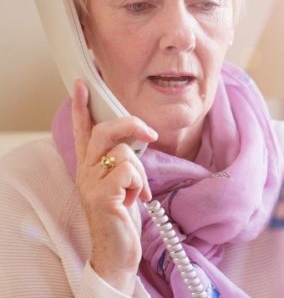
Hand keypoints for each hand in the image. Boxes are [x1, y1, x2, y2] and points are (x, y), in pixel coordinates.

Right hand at [72, 80, 157, 294]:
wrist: (117, 250)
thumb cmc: (122, 213)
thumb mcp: (122, 181)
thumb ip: (123, 160)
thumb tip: (140, 139)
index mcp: (90, 164)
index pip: (83, 129)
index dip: (83, 106)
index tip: (82, 83)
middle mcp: (85, 170)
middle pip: (105, 130)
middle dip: (131, 125)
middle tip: (150, 135)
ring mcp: (90, 183)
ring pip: (124, 153)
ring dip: (140, 172)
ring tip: (137, 191)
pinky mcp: (100, 195)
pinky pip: (128, 172)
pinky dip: (140, 184)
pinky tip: (135, 200)